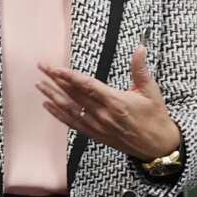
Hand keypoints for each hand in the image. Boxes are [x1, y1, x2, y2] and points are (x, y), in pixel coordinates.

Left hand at [36, 49, 179, 163]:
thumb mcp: (151, 91)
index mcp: (116, 102)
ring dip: (53, 96)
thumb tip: (139, 49)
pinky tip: (48, 105)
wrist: (157, 146)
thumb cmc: (155, 117)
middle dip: (56, 80)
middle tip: (42, 67)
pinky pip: (72, 123)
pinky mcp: (95, 134)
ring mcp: (97, 126)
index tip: (55, 68)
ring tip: (39, 85)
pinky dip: (58, 114)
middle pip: (74, 95)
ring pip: (70, 109)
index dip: (69, 76)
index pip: (87, 86)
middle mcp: (103, 115)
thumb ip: (141, 69)